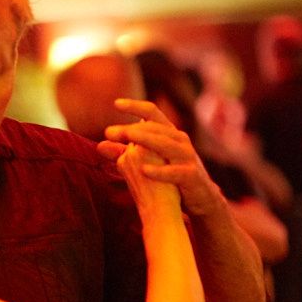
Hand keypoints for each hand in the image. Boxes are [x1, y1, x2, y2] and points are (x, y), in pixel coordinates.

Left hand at [97, 99, 223, 216]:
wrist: (200, 197)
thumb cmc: (171, 175)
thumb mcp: (149, 160)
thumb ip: (124, 153)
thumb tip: (100, 145)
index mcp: (169, 134)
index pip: (152, 113)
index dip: (135, 106)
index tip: (115, 103)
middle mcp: (179, 140)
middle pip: (155, 128)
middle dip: (132, 128)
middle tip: (109, 132)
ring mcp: (187, 157)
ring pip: (166, 144)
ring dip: (146, 140)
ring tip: (128, 137)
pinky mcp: (191, 175)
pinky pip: (175, 171)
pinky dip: (160, 171)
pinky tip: (144, 170)